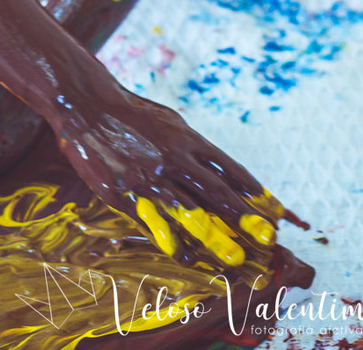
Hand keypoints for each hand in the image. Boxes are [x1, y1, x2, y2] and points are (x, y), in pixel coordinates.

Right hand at [52, 69, 282, 265]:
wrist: (89, 106)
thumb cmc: (133, 115)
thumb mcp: (170, 123)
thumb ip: (193, 148)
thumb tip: (219, 170)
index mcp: (188, 139)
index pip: (229, 168)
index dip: (253, 192)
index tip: (274, 210)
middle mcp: (175, 158)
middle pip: (216, 191)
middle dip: (243, 217)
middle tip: (266, 238)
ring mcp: (150, 177)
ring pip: (189, 211)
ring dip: (214, 236)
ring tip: (234, 256)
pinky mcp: (126, 193)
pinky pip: (154, 221)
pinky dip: (172, 240)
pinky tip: (186, 256)